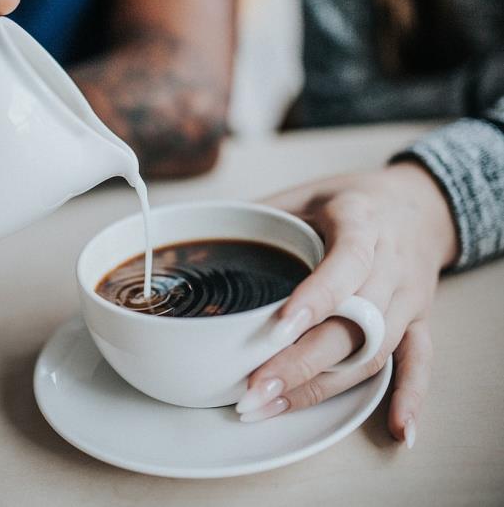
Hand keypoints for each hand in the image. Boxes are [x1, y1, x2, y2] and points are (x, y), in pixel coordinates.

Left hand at [236, 162, 457, 447]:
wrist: (418, 204)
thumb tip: (203, 230)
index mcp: (362, 223)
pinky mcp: (420, 320)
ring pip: (374, 351)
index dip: (317, 297)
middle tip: (252, 389)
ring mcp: (409, 297)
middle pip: (354, 323)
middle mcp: (391, 264)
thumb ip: (263, 213)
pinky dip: (411, 398)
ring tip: (272, 406)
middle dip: (300, 361)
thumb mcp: (307, 192)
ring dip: (323, 385)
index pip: (346, 263)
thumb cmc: (353, 199)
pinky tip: (397, 432)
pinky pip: (420, 361)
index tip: (278, 327)